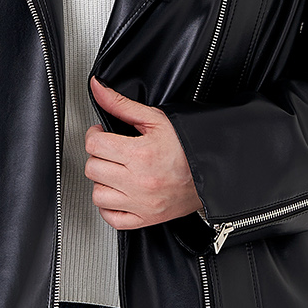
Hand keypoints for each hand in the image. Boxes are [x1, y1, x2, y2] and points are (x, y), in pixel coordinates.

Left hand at [84, 76, 202, 230]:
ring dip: (102, 182)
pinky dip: (109, 207)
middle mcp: (139, 182)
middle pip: (93, 168)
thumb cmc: (188, 146)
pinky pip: (111, 218)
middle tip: (111, 152)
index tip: (102, 135)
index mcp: (141, 154)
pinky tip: (118, 193)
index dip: (95, 135)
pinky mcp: (145, 218)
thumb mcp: (156, 119)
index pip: (95, 144)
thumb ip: (121, 104)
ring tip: (115, 172)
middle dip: (99, 156)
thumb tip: (98, 89)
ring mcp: (141, 204)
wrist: (214, 172)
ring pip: (97, 194)